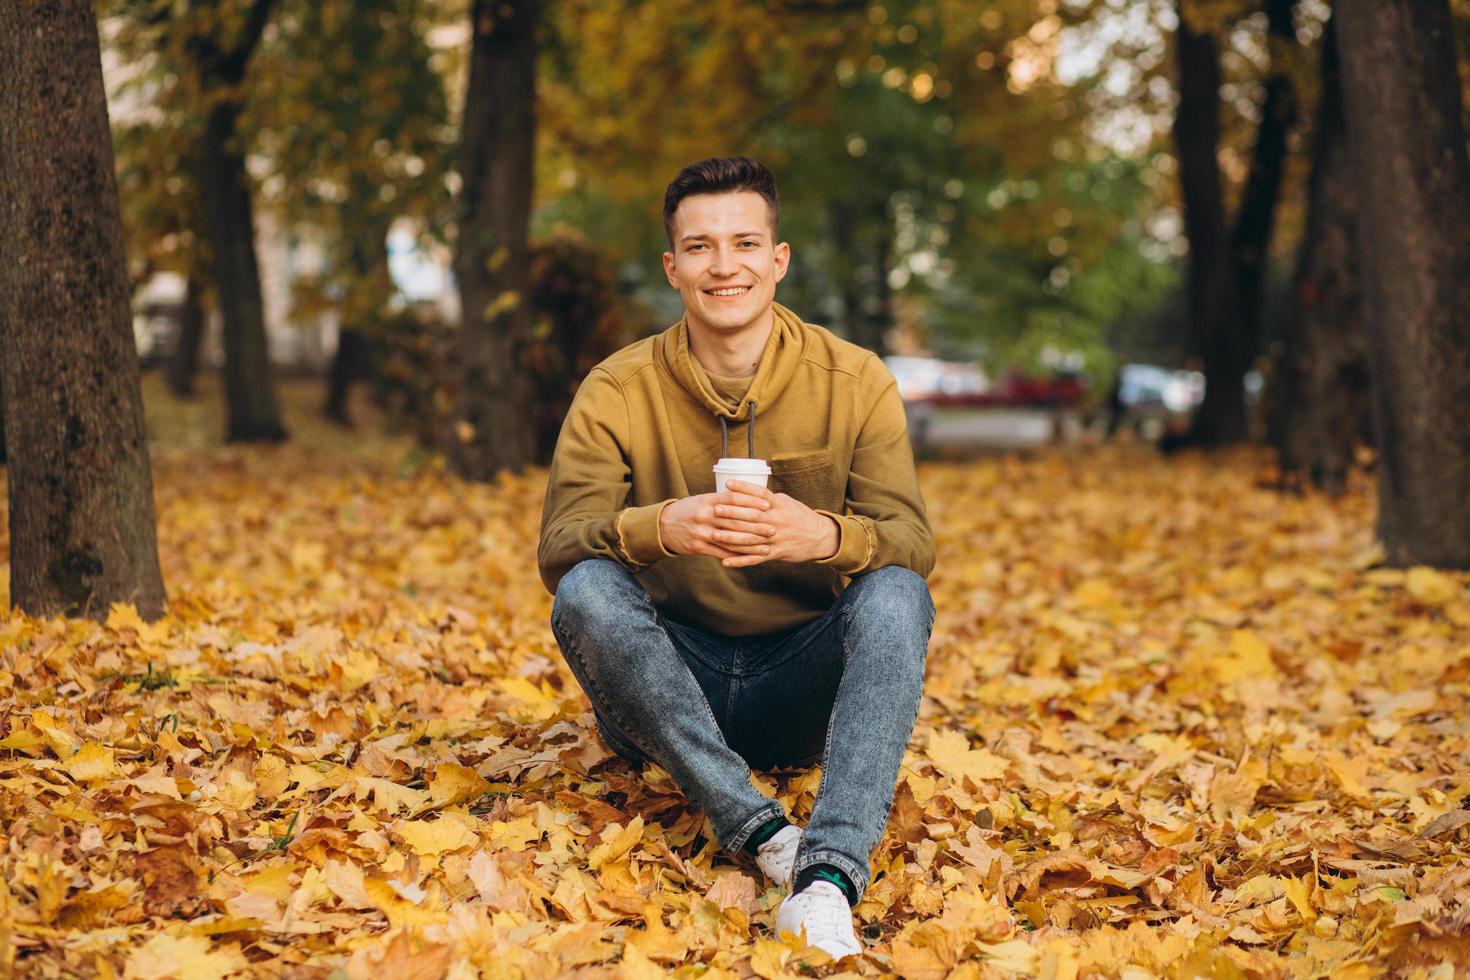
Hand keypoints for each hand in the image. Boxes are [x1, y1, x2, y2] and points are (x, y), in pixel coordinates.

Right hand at [658, 486, 775, 561]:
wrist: (662, 527)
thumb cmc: (687, 510)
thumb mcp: (701, 500)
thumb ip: (721, 500)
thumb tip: (746, 496)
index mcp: (706, 500)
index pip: (733, 499)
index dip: (751, 502)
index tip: (767, 505)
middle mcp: (704, 515)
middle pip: (735, 520)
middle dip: (756, 525)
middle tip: (773, 527)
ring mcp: (701, 532)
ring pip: (730, 538)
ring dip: (751, 543)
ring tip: (766, 544)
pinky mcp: (698, 547)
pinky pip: (722, 551)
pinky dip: (737, 554)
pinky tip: (750, 555)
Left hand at [710, 480, 839, 568]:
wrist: (820, 537)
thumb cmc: (800, 516)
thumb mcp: (786, 502)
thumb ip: (767, 499)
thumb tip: (747, 491)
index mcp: (779, 505)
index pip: (759, 494)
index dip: (743, 488)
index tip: (727, 484)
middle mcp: (776, 521)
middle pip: (751, 516)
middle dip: (732, 513)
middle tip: (714, 510)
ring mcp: (775, 538)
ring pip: (750, 538)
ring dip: (731, 538)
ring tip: (714, 535)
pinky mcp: (775, 553)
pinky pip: (755, 558)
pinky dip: (740, 561)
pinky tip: (725, 562)